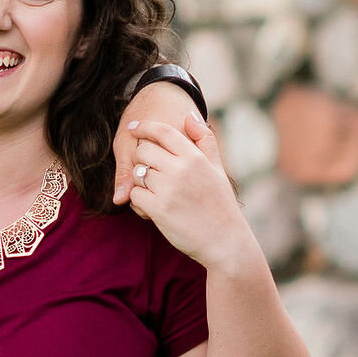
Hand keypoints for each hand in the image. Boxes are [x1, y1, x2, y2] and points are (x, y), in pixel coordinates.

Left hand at [123, 112, 252, 271]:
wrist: (225, 241)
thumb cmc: (220, 204)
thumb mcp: (217, 169)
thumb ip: (205, 140)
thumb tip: (189, 115)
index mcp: (195, 157)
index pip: (162, 131)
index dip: (144, 126)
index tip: (133, 127)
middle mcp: (181, 169)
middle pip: (143, 150)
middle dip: (142, 158)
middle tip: (150, 171)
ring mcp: (168, 189)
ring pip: (137, 173)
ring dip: (140, 182)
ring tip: (154, 192)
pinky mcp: (158, 209)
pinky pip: (134, 195)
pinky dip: (138, 201)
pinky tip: (151, 207)